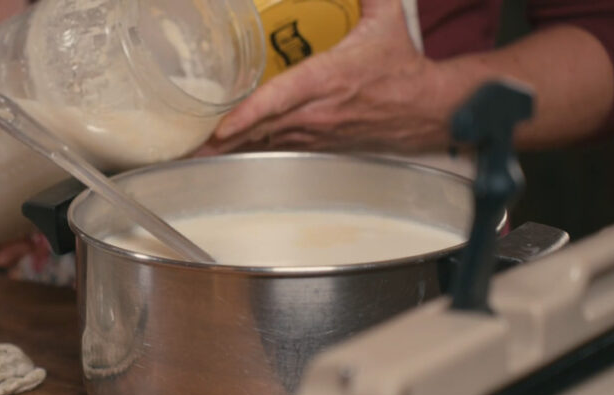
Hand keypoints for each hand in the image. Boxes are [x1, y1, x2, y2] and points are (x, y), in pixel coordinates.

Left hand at [200, 0, 454, 154]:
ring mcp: (315, 133)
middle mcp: (316, 112)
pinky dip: (249, 150)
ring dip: (230, 150)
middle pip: (260, 128)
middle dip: (222, 140)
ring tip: (194, 155)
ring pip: (264, 142)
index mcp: (327, 80)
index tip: (220, 127)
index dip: (248, 114)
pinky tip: (223, 154)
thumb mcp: (385, 19)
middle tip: (186, 147)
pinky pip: (275, 148)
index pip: (279, 99)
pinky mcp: (316, 144)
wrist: (427, 108)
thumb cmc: (401, 66)